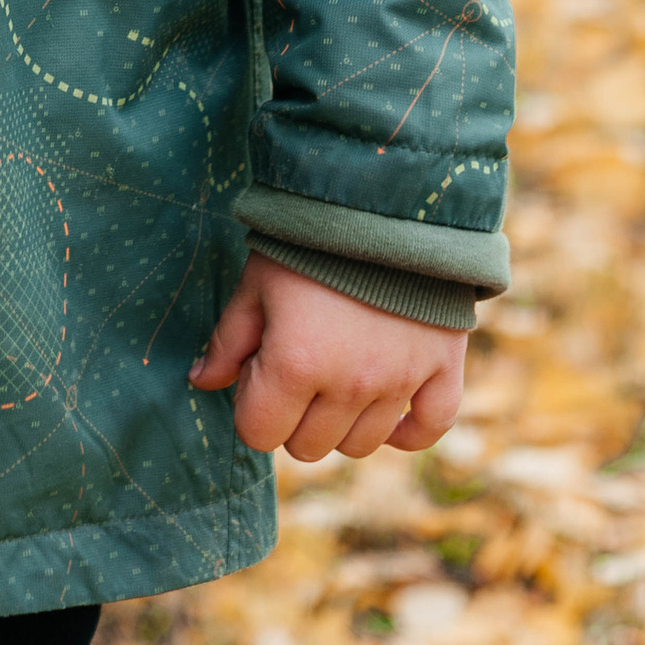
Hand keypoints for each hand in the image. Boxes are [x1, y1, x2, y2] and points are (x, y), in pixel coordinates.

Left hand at [191, 253, 464, 462]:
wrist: (387, 197)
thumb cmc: (309, 239)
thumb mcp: (257, 281)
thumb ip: (228, 340)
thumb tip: (203, 383)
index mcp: (296, 364)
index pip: (259, 434)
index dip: (252, 404)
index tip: (260, 369)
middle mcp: (350, 384)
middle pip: (308, 446)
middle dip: (292, 416)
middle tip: (298, 369)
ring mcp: (399, 381)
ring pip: (361, 445)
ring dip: (342, 422)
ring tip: (338, 373)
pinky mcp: (441, 369)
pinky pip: (428, 428)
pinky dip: (408, 430)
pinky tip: (389, 413)